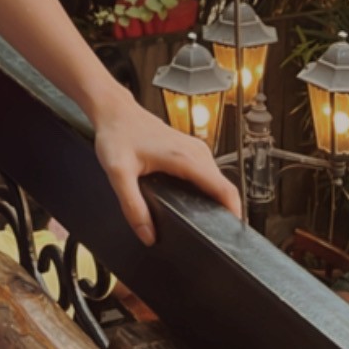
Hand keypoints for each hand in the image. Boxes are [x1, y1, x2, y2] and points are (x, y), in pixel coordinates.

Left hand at [92, 87, 242, 244]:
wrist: (115, 112)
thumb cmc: (117, 135)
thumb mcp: (118, 174)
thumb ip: (132, 206)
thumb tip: (148, 234)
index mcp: (184, 158)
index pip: (224, 189)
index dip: (234, 213)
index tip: (233, 233)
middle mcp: (195, 152)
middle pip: (224, 188)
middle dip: (224, 213)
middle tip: (214, 236)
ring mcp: (195, 149)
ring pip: (217, 181)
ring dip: (217, 201)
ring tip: (206, 223)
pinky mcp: (190, 149)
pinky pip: (208, 174)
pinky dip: (208, 190)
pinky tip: (194, 203)